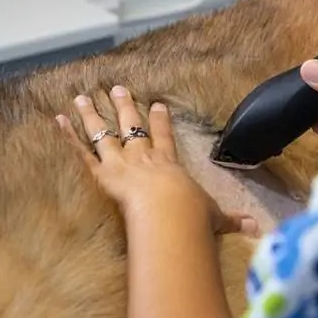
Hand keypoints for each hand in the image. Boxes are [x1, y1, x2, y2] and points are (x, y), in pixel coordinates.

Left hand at [55, 85, 257, 235]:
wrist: (169, 214)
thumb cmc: (190, 214)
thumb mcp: (215, 217)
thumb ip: (234, 221)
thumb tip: (258, 229)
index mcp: (168, 163)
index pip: (163, 136)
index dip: (159, 121)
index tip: (156, 105)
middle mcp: (143, 156)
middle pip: (131, 126)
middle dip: (124, 106)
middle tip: (116, 88)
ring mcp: (121, 161)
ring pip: (104, 132)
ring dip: (93, 114)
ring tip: (82, 96)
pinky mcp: (102, 172)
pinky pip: (82, 151)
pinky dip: (69, 135)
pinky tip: (59, 118)